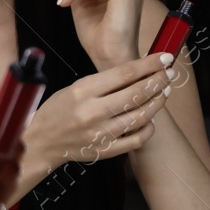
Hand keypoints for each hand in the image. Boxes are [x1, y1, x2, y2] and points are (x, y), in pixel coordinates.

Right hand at [18, 53, 175, 184]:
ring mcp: (100, 134)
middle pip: (137, 93)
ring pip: (141, 116)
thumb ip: (104, 82)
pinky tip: (150, 119)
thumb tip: (137, 71)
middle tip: (169, 73)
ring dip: (157, 101)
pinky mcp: (105, 151)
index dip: (149, 64)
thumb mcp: (74, 88)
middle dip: (158, 80)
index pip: (124, 73)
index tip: (164, 58)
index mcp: (83, 91)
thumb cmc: (57, 111)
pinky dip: (149, 128)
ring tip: (164, 91)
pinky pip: (137, 140)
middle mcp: (93, 112)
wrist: (41, 142)